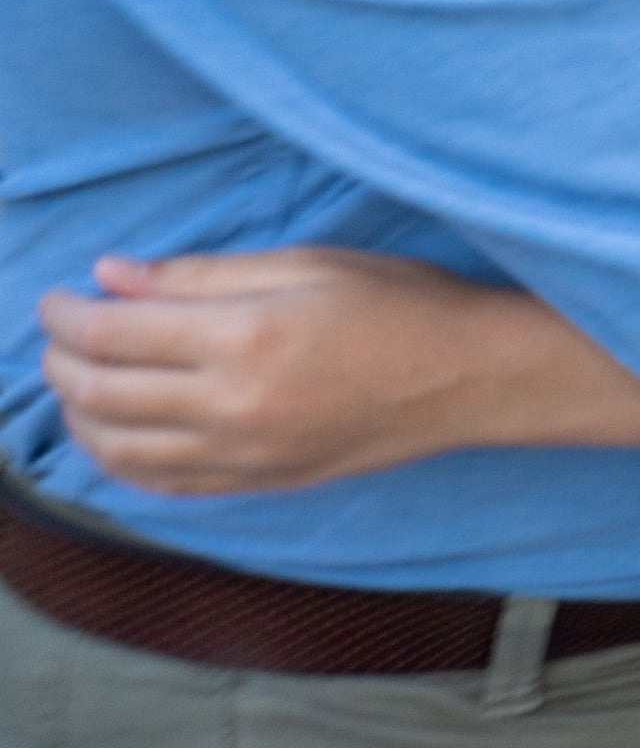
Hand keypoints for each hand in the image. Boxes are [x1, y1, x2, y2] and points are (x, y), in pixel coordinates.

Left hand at [39, 248, 518, 495]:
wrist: (473, 376)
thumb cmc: (402, 303)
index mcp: (245, 337)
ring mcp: (243, 454)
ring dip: (76, 414)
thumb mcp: (308, 263)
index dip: (68, 312)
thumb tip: (111, 276)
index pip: (114, 332)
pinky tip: (113, 433)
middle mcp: (233, 405)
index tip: (59, 295)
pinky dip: (117, 460)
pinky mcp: (258, 482)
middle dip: (60, 358)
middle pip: (100, 391)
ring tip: (76, 380)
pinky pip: (158, 484)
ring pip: (116, 447)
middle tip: (58, 331)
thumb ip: (203, 274)